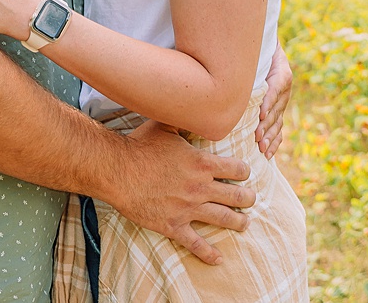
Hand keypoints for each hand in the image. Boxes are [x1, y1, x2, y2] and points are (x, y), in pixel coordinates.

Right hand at [106, 120, 254, 264]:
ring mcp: (188, 209)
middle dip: (248, 198)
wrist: (117, 170)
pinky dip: (209, 253)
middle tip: (251, 199)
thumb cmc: (139, 145)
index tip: (244, 173)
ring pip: (224, 219)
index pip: (237, 169)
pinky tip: (219, 259)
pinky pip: (196, 243)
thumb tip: (193, 108)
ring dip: (239, 222)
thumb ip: (183, 120)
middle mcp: (201, 188)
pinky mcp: (173, 226)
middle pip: (236, 196)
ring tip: (245, 224)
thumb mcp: (165, 125)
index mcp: (202, 163)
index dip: (243, 171)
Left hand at [256, 43, 292, 158]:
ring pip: (277, 122)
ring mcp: (282, 103)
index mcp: (281, 75)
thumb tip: (234, 66)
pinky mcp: (278, 111)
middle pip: (275, 110)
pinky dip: (274, 142)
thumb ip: (250, 60)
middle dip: (265, 126)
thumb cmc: (260, 52)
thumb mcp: (258, 51)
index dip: (268, 103)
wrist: (270, 51)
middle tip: (256, 137)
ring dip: (269, 136)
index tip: (260, 115)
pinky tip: (267, 153)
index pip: (275, 90)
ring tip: (261, 147)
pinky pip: (279, 128)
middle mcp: (284, 91)